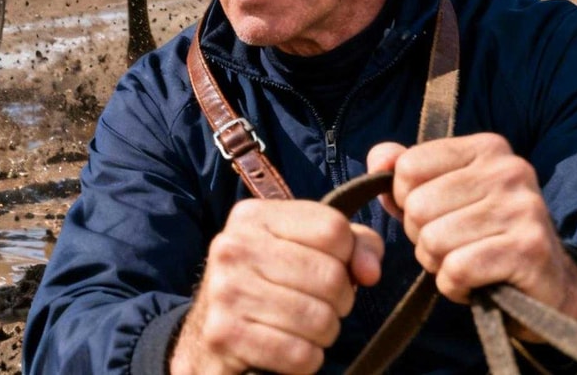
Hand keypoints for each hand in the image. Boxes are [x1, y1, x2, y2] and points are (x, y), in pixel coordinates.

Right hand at [169, 199, 383, 374]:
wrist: (206, 334)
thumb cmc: (268, 286)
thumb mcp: (302, 249)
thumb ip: (352, 244)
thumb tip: (370, 272)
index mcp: (252, 217)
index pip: (333, 229)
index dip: (347, 258)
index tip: (331, 270)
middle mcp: (233, 247)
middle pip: (331, 276)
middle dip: (338, 301)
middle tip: (317, 305)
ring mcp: (226, 290)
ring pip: (320, 319)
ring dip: (322, 333)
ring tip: (301, 328)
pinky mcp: (225, 334)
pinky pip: (300, 354)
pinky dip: (305, 360)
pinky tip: (286, 349)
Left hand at [367, 133, 576, 334]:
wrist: (545, 280)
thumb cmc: (480, 232)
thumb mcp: (440, 192)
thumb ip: (403, 171)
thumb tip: (378, 161)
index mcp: (487, 148)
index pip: (408, 167)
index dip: (407, 199)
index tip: (437, 212)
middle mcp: (510, 171)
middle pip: (417, 206)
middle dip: (422, 235)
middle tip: (454, 243)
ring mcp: (524, 210)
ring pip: (433, 240)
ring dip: (438, 262)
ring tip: (467, 261)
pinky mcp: (529, 251)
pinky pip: (456, 269)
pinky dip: (455, 285)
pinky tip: (477, 281)